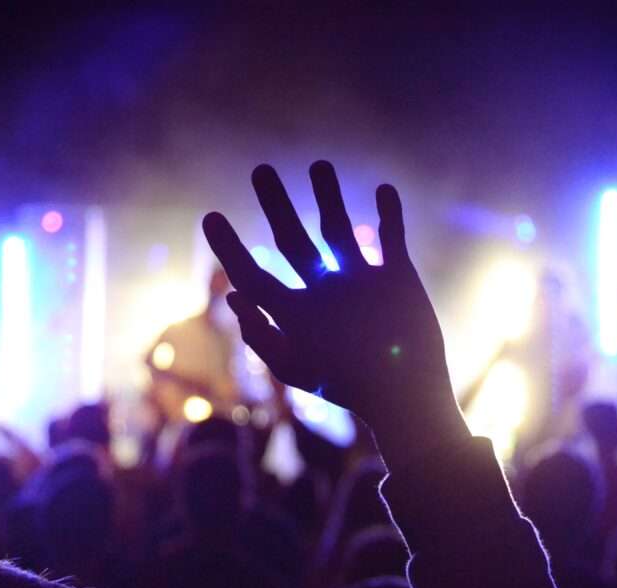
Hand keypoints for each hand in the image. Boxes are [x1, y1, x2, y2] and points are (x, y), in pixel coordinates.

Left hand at [203, 161, 458, 432]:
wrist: (406, 393)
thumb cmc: (349, 386)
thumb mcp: (298, 367)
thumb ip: (263, 336)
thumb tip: (234, 295)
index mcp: (296, 311)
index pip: (253, 274)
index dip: (229, 248)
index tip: (210, 216)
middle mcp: (323, 290)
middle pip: (291, 239)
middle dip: (275, 205)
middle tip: (261, 170)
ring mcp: (360, 281)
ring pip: (338, 228)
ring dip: (328, 196)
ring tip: (318, 164)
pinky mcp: (396, 277)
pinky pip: (391, 237)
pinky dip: (389, 214)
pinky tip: (383, 189)